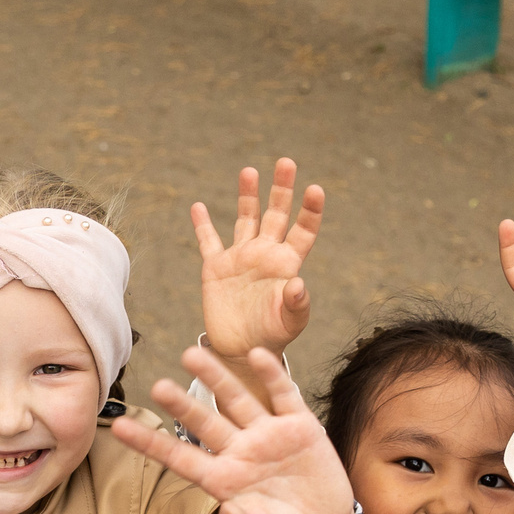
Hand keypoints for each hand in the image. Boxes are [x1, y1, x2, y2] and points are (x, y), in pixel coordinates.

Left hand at [137, 347, 354, 513]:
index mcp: (223, 479)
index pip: (178, 457)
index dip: (149, 443)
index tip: (119, 427)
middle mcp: (239, 451)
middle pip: (204, 423)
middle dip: (182, 404)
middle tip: (158, 386)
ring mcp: (268, 435)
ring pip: (237, 400)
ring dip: (216, 378)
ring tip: (192, 353)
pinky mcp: (299, 425)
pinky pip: (283, 394)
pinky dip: (272, 374)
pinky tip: (257, 355)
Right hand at [197, 159, 325, 362]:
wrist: (242, 351)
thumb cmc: (272, 337)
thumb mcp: (290, 323)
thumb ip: (297, 304)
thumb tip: (298, 284)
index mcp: (287, 264)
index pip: (303, 230)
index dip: (310, 210)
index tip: (315, 189)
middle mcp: (265, 254)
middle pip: (275, 214)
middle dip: (281, 189)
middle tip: (287, 162)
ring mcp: (241, 258)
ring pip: (245, 219)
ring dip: (247, 195)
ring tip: (249, 170)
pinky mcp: (216, 268)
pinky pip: (208, 241)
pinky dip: (202, 224)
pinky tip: (198, 206)